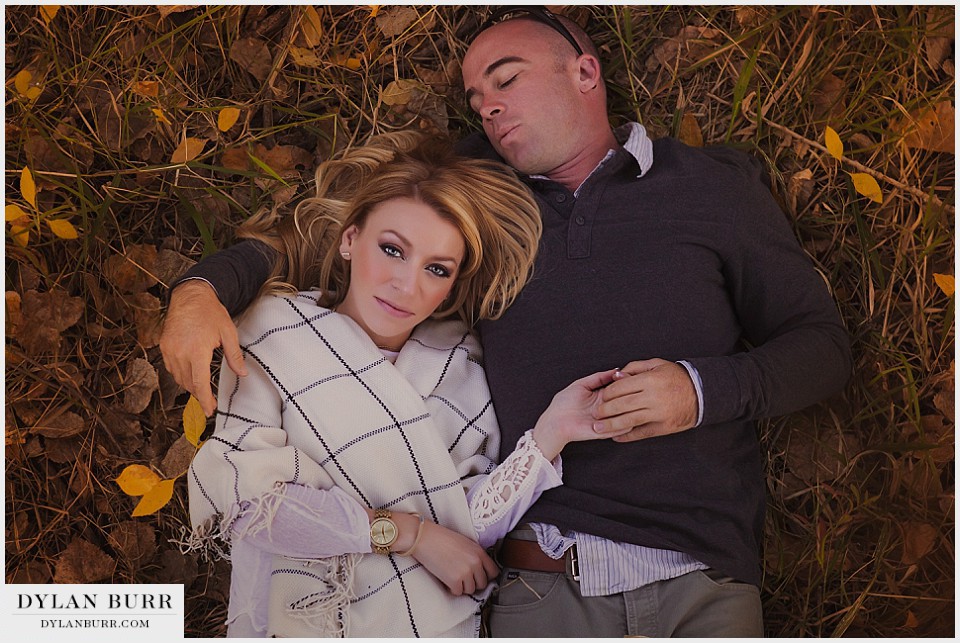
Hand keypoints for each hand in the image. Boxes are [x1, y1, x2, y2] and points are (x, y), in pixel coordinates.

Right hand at [159, 280, 246, 415]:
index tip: (210, 410)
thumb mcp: (228, 333)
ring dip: (189, 384)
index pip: (199, 384)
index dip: (205, 400)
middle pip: (188, 383)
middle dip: (199, 394)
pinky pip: (170, 367)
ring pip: (178, 377)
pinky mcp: (163, 346)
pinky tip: (190, 372)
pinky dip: (180, 373)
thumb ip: (234, 356)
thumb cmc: (211, 312)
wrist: (190, 295)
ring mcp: (169, 349)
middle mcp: (179, 352)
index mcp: (197, 351)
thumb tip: (242, 374)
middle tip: (209, 401)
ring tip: (200, 388)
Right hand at [407, 520, 498, 595]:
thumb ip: (475, 555)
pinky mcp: (454, 580)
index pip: (494, 571)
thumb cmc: (442, 538)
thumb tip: (481, 569)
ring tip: (453, 576)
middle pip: (483, 583)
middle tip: (463, 577)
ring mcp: (466, 572)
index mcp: (479, 552)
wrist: (425, 538)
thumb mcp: (465, 543)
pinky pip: (458, 592)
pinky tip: (446, 579)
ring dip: (462, 586)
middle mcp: (475, 563)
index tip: (480, 577)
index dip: (487, 576)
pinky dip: (452, 588)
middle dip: (473, 582)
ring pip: (470, 589)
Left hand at [532, 368, 628, 459]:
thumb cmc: (564, 404)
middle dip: (629, 393)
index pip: (621, 389)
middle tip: (628, 387)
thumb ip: (598, 377)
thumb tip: (615, 370)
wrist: (555, 422)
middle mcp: (607, 408)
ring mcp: (607, 420)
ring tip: (625, 400)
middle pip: (626, 401)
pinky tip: (623, 413)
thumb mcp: (581, 384)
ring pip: (626, 414)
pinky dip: (624, 422)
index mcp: (602, 396)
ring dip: (629, 408)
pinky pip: (620, 428)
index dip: (626, 382)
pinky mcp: (605, 431)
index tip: (627, 376)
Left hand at [592, 359, 698, 442]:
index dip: (608, 393)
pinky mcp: (664, 426)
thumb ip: (634, 368)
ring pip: (630, 420)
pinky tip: (616, 437)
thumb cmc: (676, 377)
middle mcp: (653, 397)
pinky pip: (642, 432)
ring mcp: (659, 413)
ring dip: (612, 426)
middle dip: (606, 410)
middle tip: (596, 414)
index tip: (601, 396)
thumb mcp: (656, 365)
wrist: (701, 394)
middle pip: (622, 404)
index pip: (621, 388)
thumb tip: (616, 376)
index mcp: (650, 380)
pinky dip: (627, 436)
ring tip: (598, 428)